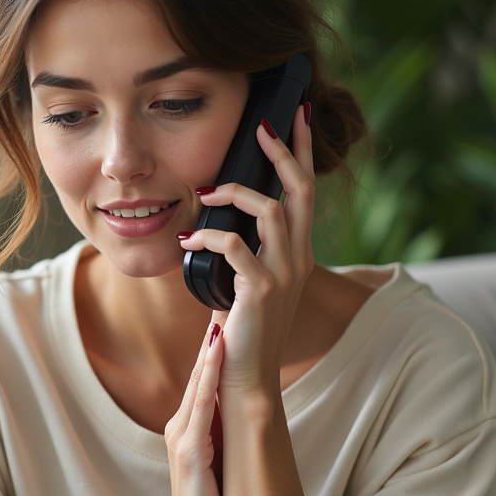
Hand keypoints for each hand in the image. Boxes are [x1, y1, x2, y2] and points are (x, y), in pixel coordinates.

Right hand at [160, 321, 226, 495]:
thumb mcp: (218, 462)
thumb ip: (222, 432)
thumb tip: (241, 406)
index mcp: (190, 427)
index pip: (205, 378)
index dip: (216, 346)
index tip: (230, 313)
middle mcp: (182, 425)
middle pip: (200, 373)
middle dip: (213, 337)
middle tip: (225, 299)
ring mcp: (182, 437)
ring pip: (198, 385)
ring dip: (211, 351)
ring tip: (223, 317)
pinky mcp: (188, 452)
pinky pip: (199, 409)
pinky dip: (207, 379)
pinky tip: (216, 358)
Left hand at [180, 105, 315, 397]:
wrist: (247, 377)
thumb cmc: (242, 329)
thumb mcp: (248, 281)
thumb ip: (245, 250)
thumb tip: (218, 217)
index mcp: (297, 253)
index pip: (305, 193)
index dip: (302, 153)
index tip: (296, 117)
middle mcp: (298, 258)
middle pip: (301, 191)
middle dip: (284, 152)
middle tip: (262, 124)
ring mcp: (284, 273)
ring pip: (271, 211)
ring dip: (236, 192)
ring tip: (207, 191)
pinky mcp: (261, 289)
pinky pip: (237, 245)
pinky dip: (211, 234)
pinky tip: (189, 238)